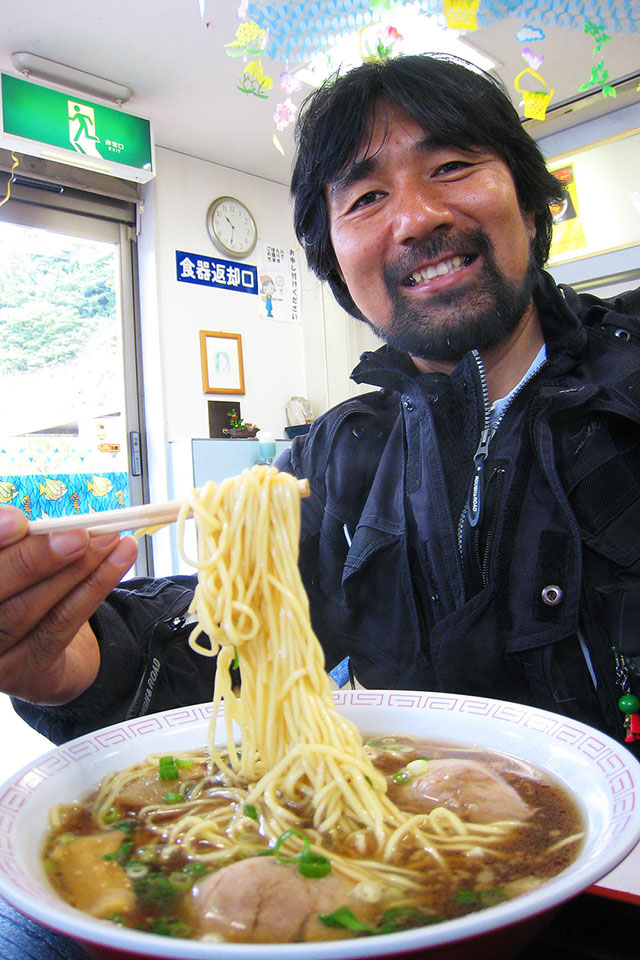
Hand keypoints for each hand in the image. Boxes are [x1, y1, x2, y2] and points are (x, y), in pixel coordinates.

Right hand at [0, 506, 137, 704]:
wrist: (38, 656)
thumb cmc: (22, 592)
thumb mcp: (16, 565)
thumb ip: (21, 546)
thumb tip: (39, 523)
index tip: (18, 520)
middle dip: (37, 558)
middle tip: (77, 535)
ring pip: (32, 607)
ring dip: (78, 568)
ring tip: (109, 539)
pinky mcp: (23, 670)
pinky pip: (62, 624)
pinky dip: (95, 587)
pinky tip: (119, 559)